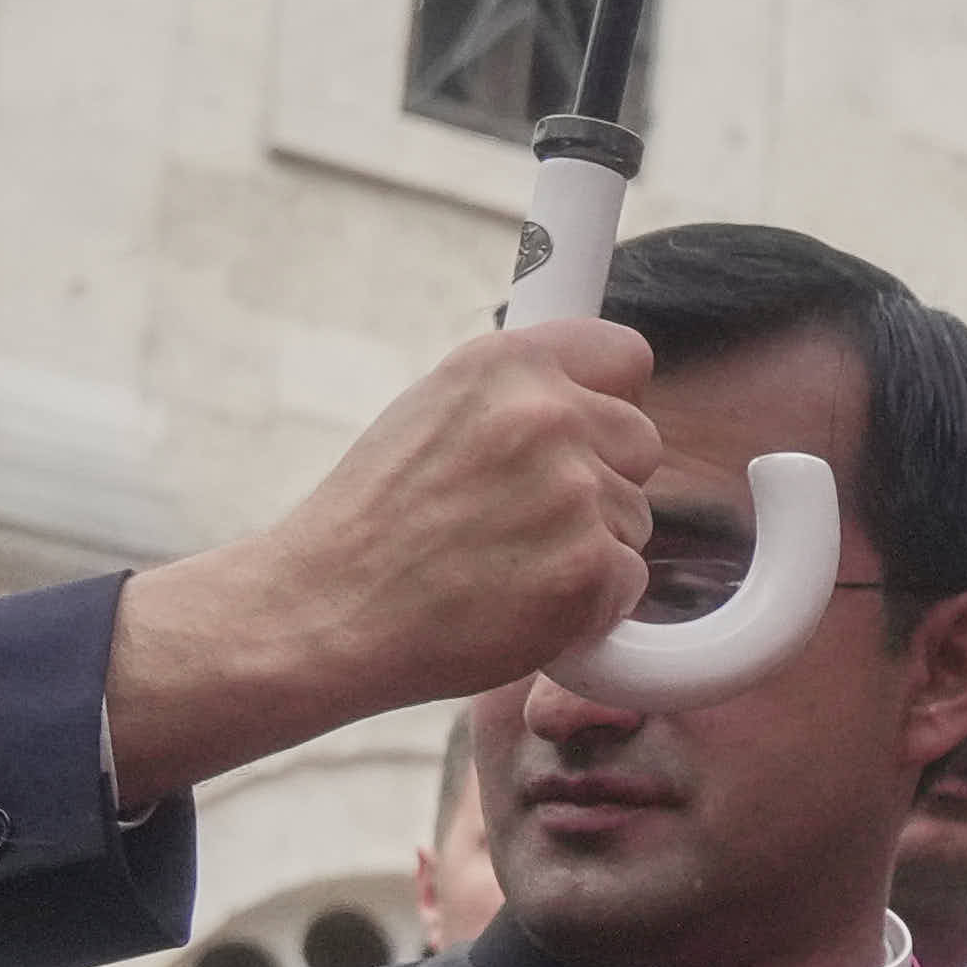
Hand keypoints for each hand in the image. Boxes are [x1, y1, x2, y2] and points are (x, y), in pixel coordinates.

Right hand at [98, 320, 658, 809]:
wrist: (326, 612)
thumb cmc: (372, 524)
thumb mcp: (430, 414)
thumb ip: (513, 398)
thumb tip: (589, 394)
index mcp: (504, 364)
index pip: (624, 355)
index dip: (608, 398)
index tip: (589, 428)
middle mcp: (546, 414)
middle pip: (641, 441)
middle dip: (602, 480)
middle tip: (525, 517)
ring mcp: (573, 492)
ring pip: (634, 518)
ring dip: (588, 546)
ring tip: (502, 563)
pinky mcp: (589, 568)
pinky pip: (628, 581)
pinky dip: (587, 604)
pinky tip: (518, 604)